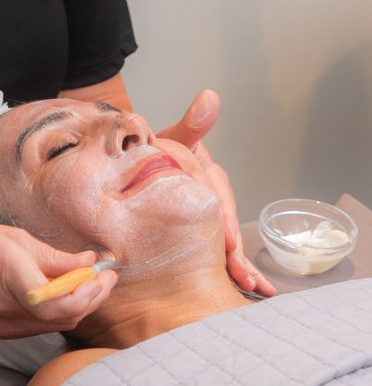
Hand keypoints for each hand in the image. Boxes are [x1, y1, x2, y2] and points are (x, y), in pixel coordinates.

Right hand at [0, 221, 117, 337]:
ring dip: (81, 305)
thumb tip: (87, 263)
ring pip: (57, 324)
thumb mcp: (10, 237)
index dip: (87, 293)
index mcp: (8, 275)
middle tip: (107, 276)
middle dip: (93, 298)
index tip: (102, 274)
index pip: (55, 303)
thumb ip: (51, 255)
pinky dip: (61, 311)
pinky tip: (67, 292)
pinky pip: (42, 326)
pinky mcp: (3, 332)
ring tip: (92, 281)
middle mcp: (6, 309)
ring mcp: (4, 326)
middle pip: (64, 317)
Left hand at [157, 89, 274, 296]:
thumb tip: (209, 98)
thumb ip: (191, 125)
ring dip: (240, 264)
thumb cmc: (153, 151)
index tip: (228, 244)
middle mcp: (213, 195)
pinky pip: (215, 248)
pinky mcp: (200, 227)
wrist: (135, 159)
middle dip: (237, 253)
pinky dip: (230, 266)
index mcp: (209, 175)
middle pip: (228, 225)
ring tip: (251, 286)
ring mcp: (207, 212)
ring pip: (226, 240)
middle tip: (243, 277)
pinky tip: (244, 284)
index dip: (224, 223)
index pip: (221, 199)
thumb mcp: (171, 139)